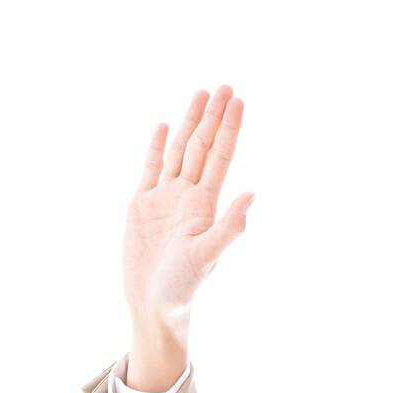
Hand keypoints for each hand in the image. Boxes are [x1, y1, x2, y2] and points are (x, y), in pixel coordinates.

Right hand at [124, 84, 253, 339]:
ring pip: (179, 151)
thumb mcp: (207, 256)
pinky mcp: (142, 206)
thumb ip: (229, 226)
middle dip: (213, 117)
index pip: (220, 157)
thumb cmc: (183, 286)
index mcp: (205, 204)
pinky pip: (151, 168)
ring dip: (190, 124)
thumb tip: (253, 194)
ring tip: (200, 94)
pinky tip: (166, 127)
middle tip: (225, 86)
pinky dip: (157, 147)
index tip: (238, 101)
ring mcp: (165, 199)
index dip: (229, 129)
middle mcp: (188, 196)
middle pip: (202, 147)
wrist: (153, 303)